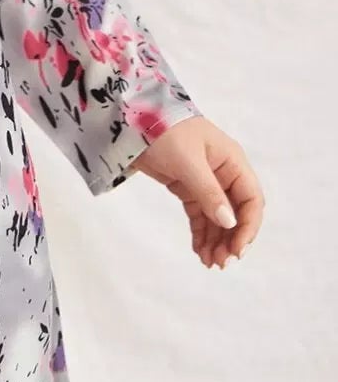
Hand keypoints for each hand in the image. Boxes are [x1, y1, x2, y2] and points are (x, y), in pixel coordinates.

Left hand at [126, 114, 262, 268]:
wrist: (130, 117)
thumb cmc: (163, 130)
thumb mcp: (187, 161)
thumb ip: (208, 191)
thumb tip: (229, 222)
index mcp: (232, 161)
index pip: (251, 200)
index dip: (248, 227)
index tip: (237, 250)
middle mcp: (223, 172)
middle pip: (236, 212)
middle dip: (231, 239)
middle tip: (220, 263)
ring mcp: (205, 181)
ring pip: (218, 217)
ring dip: (216, 240)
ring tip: (208, 262)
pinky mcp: (186, 187)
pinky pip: (200, 214)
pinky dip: (201, 233)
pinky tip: (198, 250)